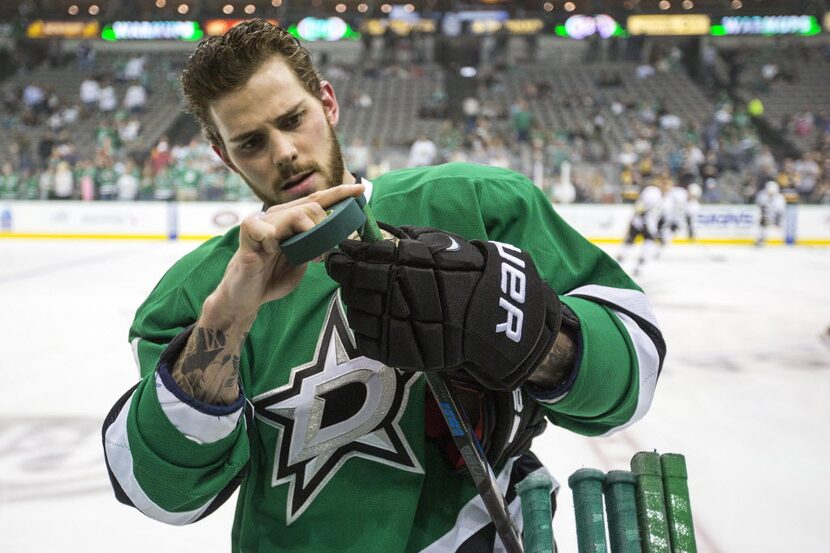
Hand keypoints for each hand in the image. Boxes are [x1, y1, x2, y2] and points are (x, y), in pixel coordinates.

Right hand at [203, 183, 365, 329]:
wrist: (246, 296)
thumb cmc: (271, 276)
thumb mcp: (302, 260)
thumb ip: (315, 246)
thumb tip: (334, 239)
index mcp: (290, 219)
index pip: (317, 200)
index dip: (339, 193)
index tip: (361, 189)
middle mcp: (277, 216)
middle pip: (311, 206)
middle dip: (325, 228)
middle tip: (321, 253)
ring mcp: (262, 223)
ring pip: (294, 214)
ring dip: (306, 235)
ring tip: (301, 254)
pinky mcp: (247, 235)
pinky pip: (264, 228)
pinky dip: (271, 240)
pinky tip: (269, 252)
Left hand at [325, 225, 562, 390]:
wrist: (494, 319)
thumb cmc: (469, 276)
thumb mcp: (442, 244)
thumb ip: (406, 238)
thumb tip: (374, 230)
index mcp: (406, 264)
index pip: (359, 257)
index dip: (346, 255)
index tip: (342, 253)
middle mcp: (397, 293)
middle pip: (353, 284)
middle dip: (349, 278)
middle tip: (353, 275)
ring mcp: (395, 325)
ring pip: (355, 311)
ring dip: (357, 302)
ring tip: (371, 298)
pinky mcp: (396, 351)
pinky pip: (364, 338)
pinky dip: (366, 327)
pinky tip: (378, 319)